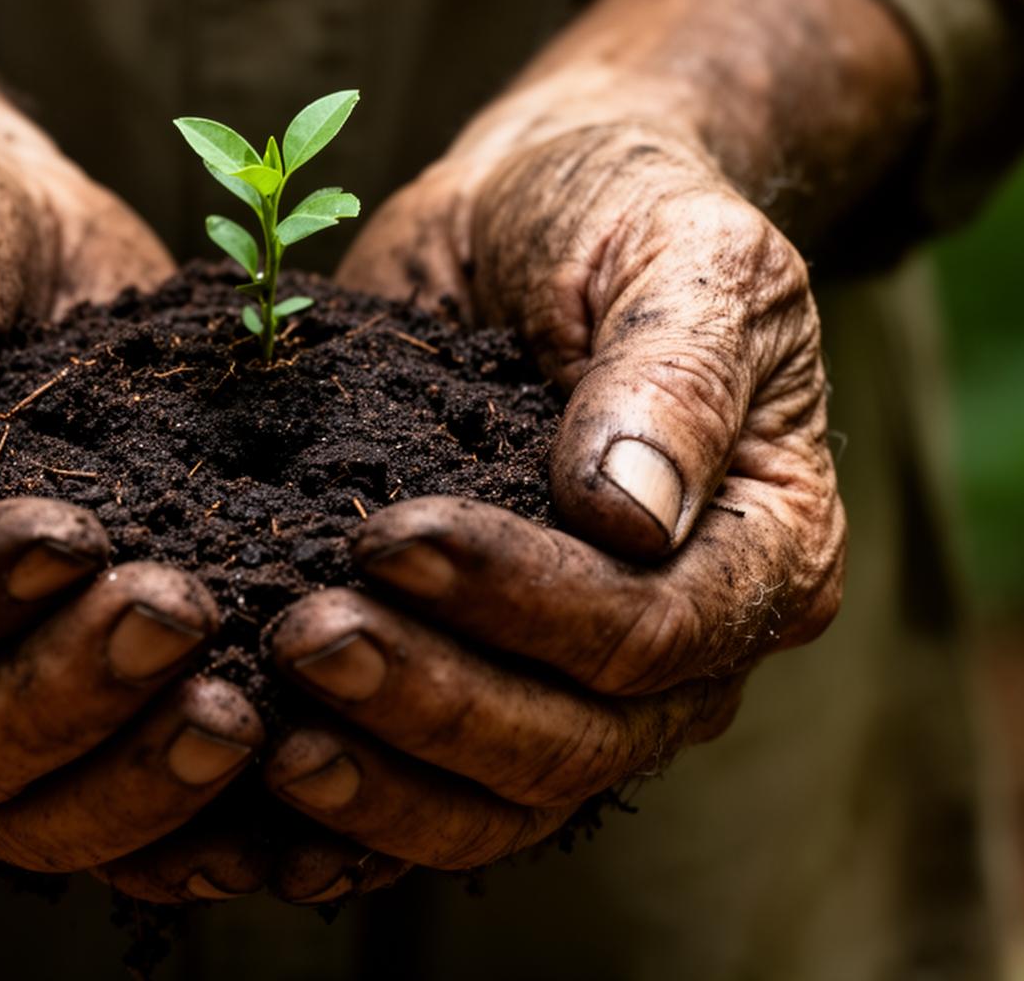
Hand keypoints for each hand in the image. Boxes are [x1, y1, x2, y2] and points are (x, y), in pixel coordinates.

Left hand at [263, 116, 845, 868]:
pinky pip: (429, 791)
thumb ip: (675, 373)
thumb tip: (631, 516)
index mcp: (766, 549)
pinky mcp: (479, 676)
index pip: (653, 633)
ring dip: (381, 781)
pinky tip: (257, 797)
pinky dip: (351, 816)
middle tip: (303, 636)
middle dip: (430, 702)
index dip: (523, 603)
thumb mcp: (679, 249)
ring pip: (497, 801)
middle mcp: (685, 646)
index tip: (390, 534)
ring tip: (266, 730)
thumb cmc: (621, 212)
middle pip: (571, 744)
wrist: (535, 207)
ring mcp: (580, 682)